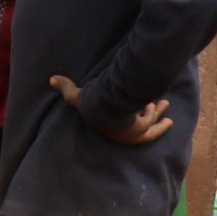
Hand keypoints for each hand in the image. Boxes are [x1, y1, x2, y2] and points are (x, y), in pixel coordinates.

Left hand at [48, 74, 173, 145]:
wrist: (105, 108)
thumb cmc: (90, 105)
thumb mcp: (76, 96)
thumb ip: (66, 87)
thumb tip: (51, 79)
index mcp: (108, 130)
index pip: (120, 131)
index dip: (127, 123)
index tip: (132, 115)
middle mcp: (123, 135)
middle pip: (141, 132)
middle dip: (151, 122)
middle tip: (161, 118)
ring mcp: (133, 133)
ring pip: (150, 125)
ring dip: (156, 114)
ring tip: (165, 105)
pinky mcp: (142, 127)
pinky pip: (151, 119)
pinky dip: (156, 113)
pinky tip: (160, 101)